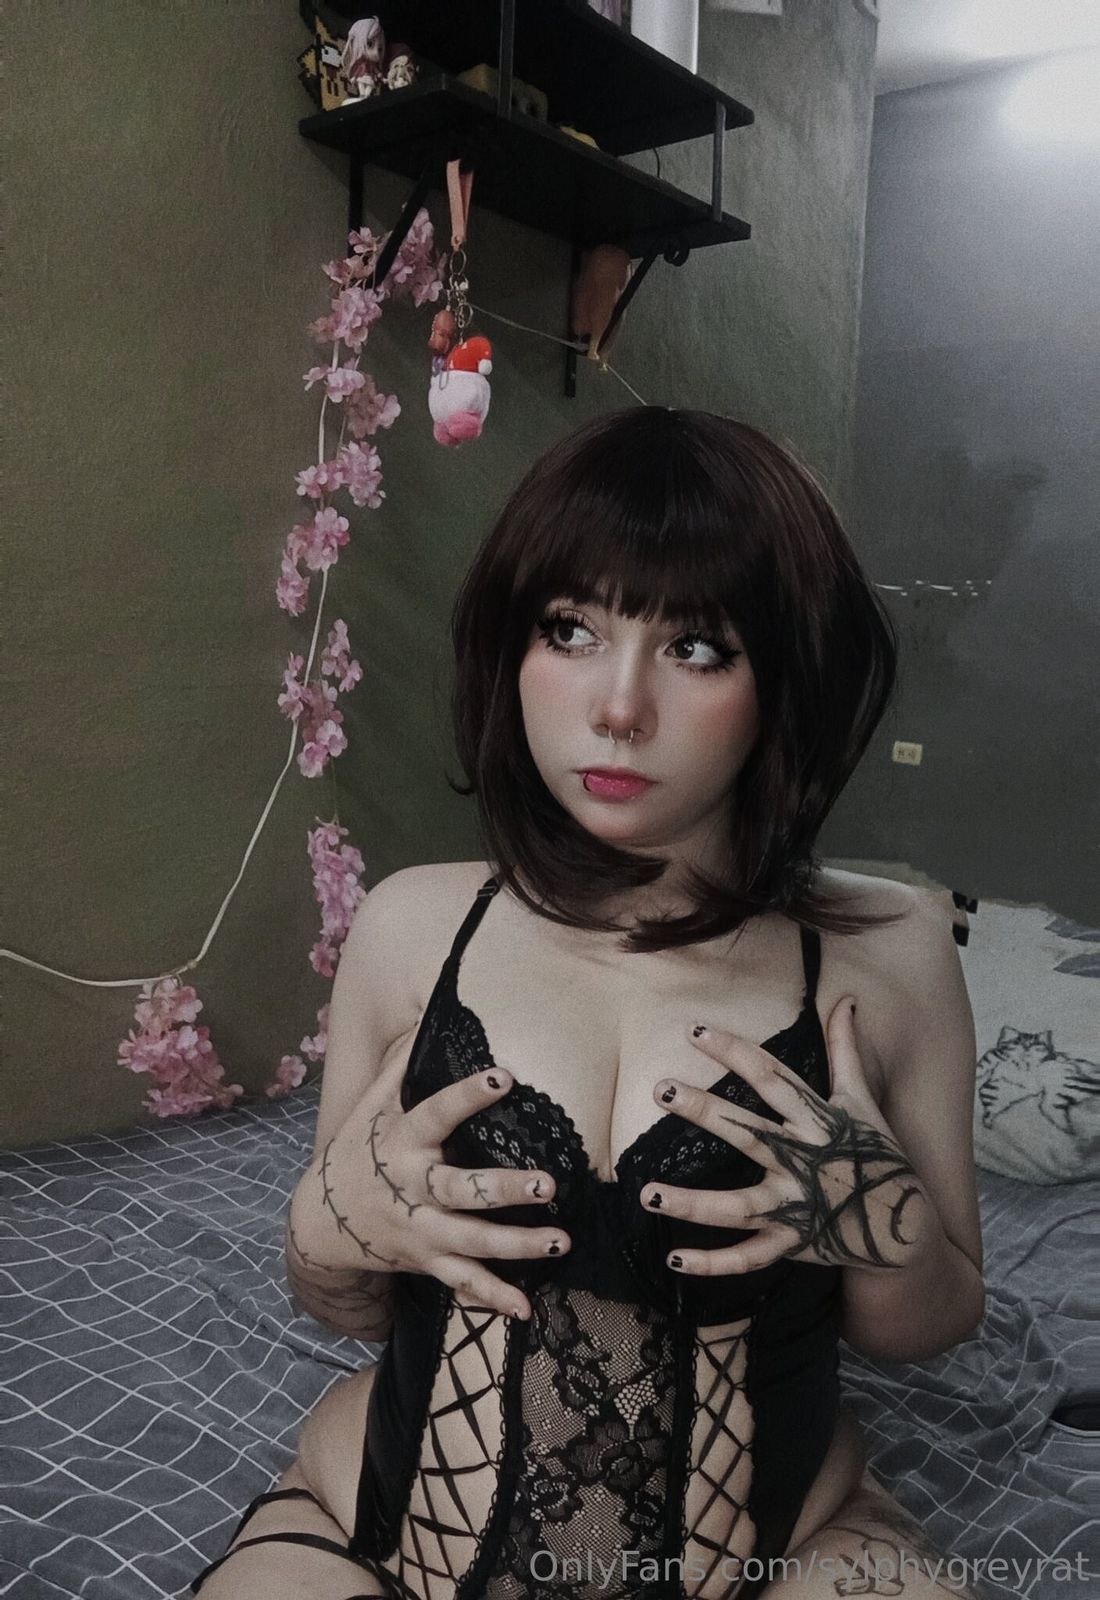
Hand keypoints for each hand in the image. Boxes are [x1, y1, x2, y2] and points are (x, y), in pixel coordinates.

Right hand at [323, 1052, 569, 1319]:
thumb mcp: (372, 1105)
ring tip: (561, 1241)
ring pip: (471, 1241)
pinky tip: (526, 1308)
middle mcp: (412, 1188)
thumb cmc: (359, 1148)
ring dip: (516, 1244)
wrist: (321, 1218)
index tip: (503, 1077)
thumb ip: (401, 1063)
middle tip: (547, 1184)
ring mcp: (420, 1230)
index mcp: (401, 1141)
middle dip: (503, 1188)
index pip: (435, 1112)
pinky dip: (493, 1298)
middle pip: (460, 1189)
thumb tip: (428, 1013)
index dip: (466, 1096)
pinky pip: (462, 1282)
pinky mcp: (426, 1260)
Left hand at [640, 997, 931, 1276]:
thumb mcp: (862, 1100)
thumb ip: (846, 1050)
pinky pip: (749, 1258)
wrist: (905, 1227)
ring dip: (692, 1203)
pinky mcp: (793, 1244)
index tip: (693, 1031)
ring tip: (646, 1192)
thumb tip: (847, 1000)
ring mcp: (797, 1207)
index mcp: (817, 1120)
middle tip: (660, 1089)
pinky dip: (714, 1263)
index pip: (770, 1077)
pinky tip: (674, 1259)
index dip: (734, 1051)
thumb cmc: (878, 1155)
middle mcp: (804, 1161)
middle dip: (704, 1110)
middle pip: (748, 1132)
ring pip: (739, 1206)